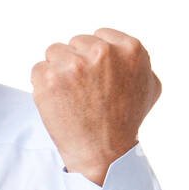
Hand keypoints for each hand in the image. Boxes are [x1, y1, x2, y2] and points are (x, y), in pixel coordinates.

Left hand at [30, 27, 161, 184]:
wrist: (103, 153)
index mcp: (130, 48)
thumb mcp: (150, 87)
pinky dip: (43, 86)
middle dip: (76, 63)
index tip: (97, 80)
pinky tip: (57, 103)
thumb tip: (126, 48)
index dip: (94, 59)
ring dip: (58, 72)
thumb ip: (140, 61)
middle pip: (75, 43)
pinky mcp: (50, 79)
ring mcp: (74, 65)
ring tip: (70, 97)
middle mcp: (102, 52)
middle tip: (84, 92)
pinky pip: (38, 70)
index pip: (98, 36)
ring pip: (54, 53)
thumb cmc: (127, 122)